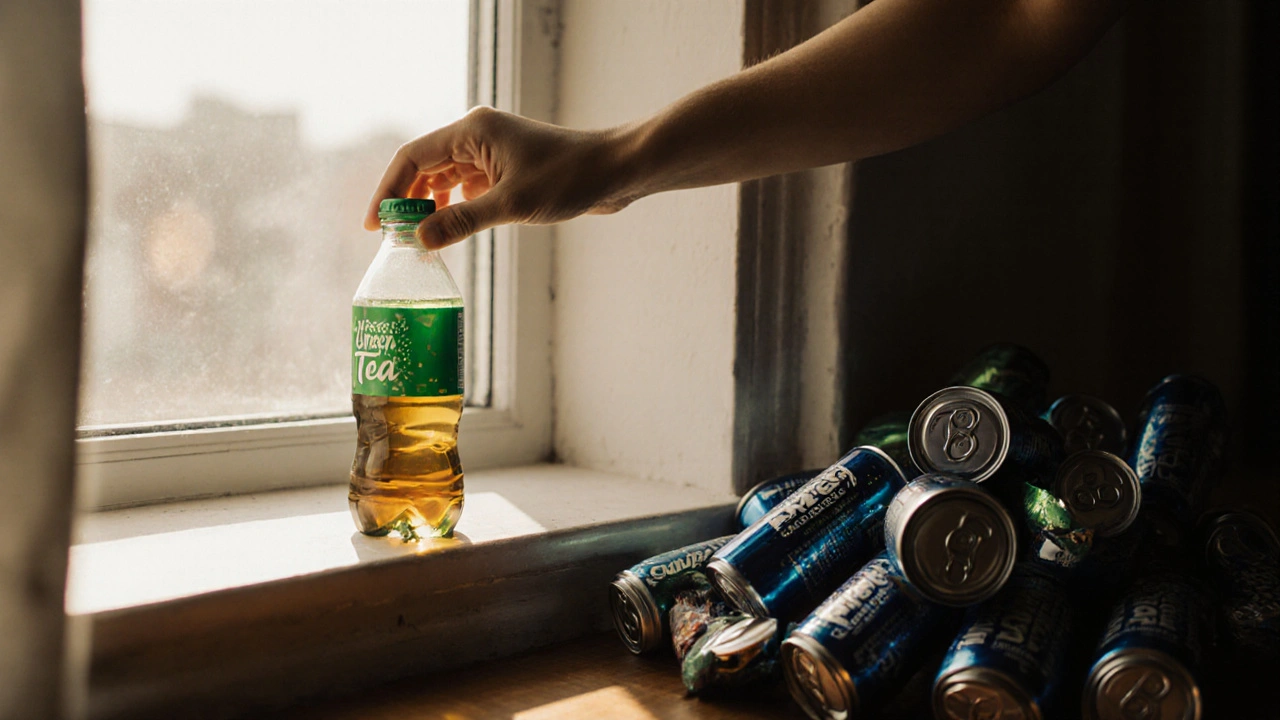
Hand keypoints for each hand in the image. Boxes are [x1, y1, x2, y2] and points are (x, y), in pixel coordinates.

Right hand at [363, 107, 637, 248]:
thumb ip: (463, 221)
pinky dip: (455, 206)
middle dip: (407, 201)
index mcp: (472, 131)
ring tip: (418, 238)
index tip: (373, 224)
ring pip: (446, 178)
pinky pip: (467, 186)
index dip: (388, 190)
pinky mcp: (506, 168)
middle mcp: (477, 136)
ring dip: (430, 205)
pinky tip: (451, 228)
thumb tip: (419, 241)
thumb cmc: (570, 178)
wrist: (615, 171)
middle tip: (392, 237)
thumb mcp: (511, 205)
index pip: (412, 157)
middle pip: (425, 167)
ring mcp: (492, 151)